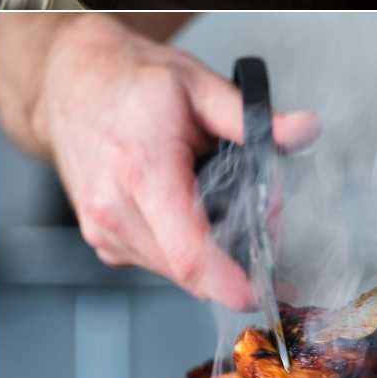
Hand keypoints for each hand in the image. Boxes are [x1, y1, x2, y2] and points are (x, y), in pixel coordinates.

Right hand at [19, 16, 317, 308]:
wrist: (71, 87)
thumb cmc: (132, 84)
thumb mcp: (199, 85)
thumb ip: (253, 117)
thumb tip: (305, 130)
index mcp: (143, 171)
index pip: (188, 251)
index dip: (228, 281)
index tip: (261, 293)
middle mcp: (115, 209)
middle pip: (187, 268)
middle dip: (237, 258)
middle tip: (268, 221)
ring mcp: (103, 229)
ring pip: (174, 270)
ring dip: (212, 256)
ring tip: (233, 207)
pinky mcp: (103, 239)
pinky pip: (156, 261)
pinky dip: (186, 248)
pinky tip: (198, 212)